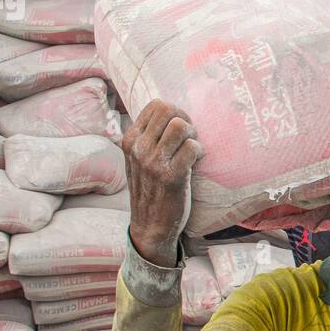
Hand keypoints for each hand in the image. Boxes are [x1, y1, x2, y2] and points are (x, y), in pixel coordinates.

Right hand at [123, 100, 201, 266]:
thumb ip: (148, 136)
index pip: (156, 105)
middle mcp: (139, 148)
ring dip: (192, 136)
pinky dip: (199, 153)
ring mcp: (153, 163)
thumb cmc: (150, 188)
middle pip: (169, 110)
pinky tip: (196, 163)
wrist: (149, 225)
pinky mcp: (170, 176)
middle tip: (189, 138)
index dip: (175, 112)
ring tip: (192, 150)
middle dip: (185, 120)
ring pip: (180, 126)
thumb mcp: (138, 159)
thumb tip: (171, 111)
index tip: (180, 129)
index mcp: (130, 140)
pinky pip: (192, 148)